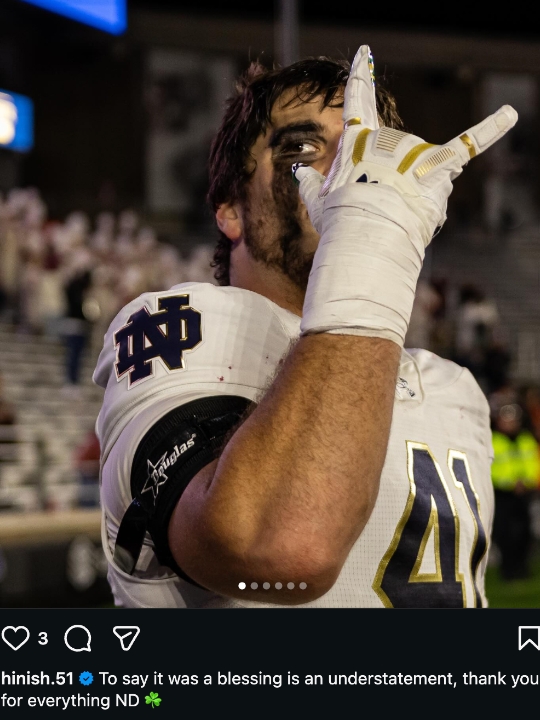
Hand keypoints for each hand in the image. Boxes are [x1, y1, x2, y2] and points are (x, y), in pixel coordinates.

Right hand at [295, 45, 517, 245]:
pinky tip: (510, 113)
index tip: (364, 53)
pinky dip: (491, 129)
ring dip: (410, 194)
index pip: (357, 101)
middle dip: (387, 183)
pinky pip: (468, 144)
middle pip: (393, 155)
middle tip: (373, 210)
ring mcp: (415, 150)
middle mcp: (388, 137)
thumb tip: (301, 175)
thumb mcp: (317, 204)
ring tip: (395, 217)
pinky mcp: (440, 164)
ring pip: (418, 170)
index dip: (359, 77)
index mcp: (357, 140)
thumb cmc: (340, 220)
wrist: (367, 232)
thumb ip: (311, 187)